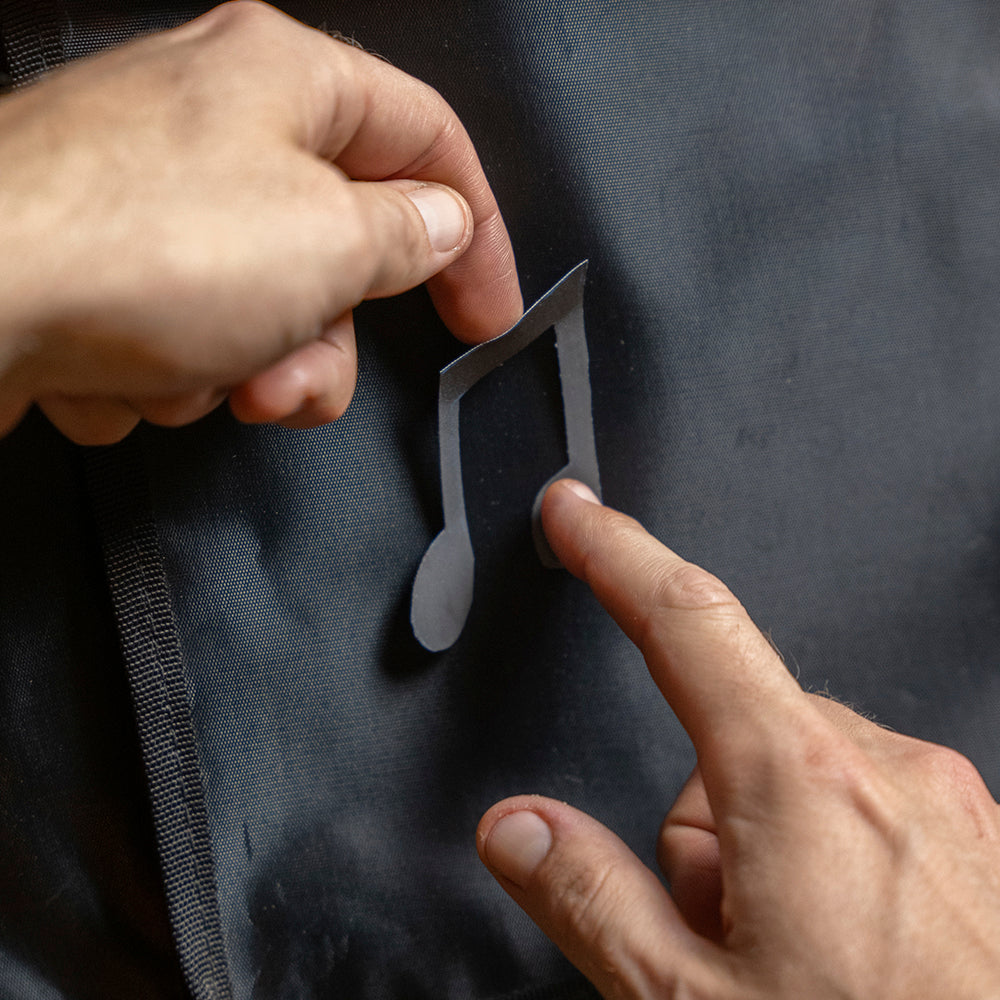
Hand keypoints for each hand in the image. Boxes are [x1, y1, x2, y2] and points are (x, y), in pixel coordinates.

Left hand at [0, 1, 520, 443]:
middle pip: (334, 252)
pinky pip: (185, 342)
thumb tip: (439, 227)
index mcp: (282, 80)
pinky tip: (124, 370)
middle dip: (322, 344)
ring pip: (260, 315)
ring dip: (243, 371)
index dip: (477, 234)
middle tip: (293, 375)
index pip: (429, 143)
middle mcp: (213, 126)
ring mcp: (150, 198)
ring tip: (196, 375)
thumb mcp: (328, 242)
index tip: (485, 312)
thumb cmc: (129, 248)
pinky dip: (170, 376)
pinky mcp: (102, 267)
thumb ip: (408, 235)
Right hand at [478, 480, 999, 998]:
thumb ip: (590, 899)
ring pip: (798, 777)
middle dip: (703, 826)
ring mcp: (946, 802)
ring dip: (766, 851)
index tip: (577, 514)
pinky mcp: (978, 838)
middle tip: (724, 938)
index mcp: (801, 784)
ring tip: (795, 963)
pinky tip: (853, 957)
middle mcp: (885, 768)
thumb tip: (517, 831)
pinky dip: (831, 861)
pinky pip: (866, 808)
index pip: (684, 620)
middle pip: (733, 738)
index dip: (616, 555)